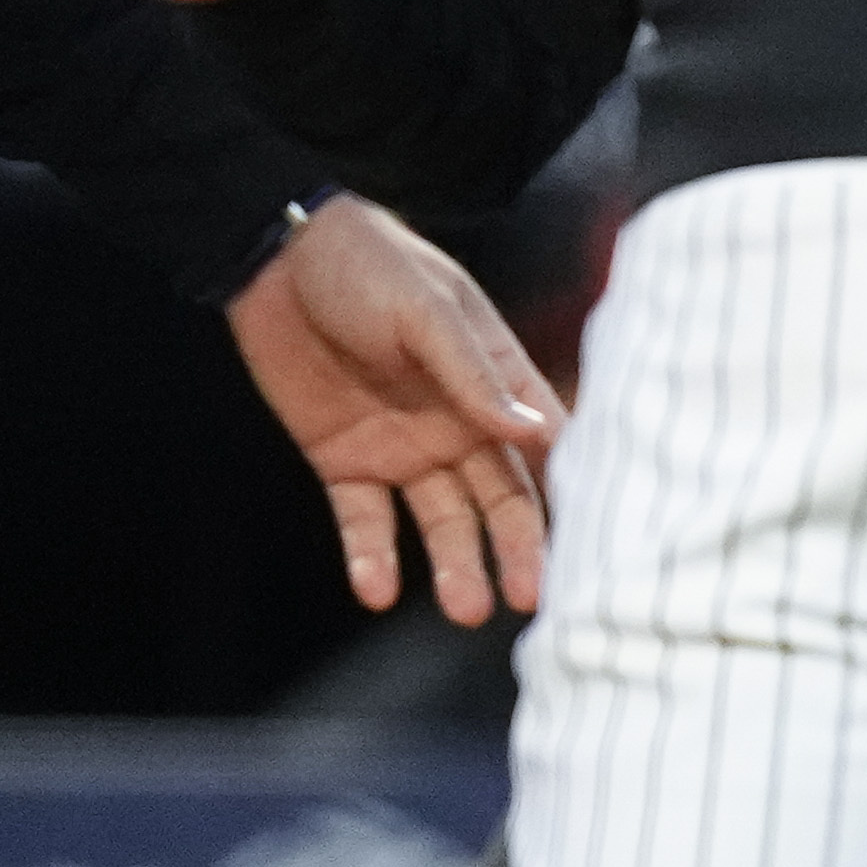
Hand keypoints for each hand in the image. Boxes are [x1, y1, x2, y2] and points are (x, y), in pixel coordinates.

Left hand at [226, 197, 561, 622]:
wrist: (274, 259)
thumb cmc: (368, 265)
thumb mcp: (425, 311)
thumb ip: (473, 374)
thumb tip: (534, 431)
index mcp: (491, 377)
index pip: (543, 442)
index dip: (569, 488)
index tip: (592, 542)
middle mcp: (456, 422)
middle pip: (500, 497)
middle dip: (518, 547)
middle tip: (529, 595)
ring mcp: (402, 447)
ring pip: (441, 520)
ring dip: (455, 563)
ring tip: (465, 607)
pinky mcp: (345, 463)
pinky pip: (364, 521)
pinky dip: (371, 557)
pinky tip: (375, 590)